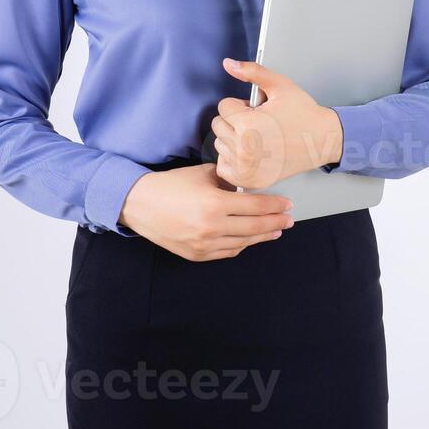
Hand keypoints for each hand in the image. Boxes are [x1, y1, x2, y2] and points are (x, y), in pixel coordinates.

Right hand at [118, 163, 293, 261]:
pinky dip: (243, 244)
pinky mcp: (197, 255)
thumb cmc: (170, 185)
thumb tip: (248, 185)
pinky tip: (251, 238)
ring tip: (275, 230)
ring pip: (244, 242)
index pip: (256, 206)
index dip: (275, 206)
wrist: (140, 205)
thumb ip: (228, 180)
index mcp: (215, 204)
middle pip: (255, 226)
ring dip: (263, 235)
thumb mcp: (203, 174)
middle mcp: (212, 227)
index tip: (288, 204)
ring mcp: (204, 244)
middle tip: (289, 219)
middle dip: (276, 222)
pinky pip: (228, 251)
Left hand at [211, 58, 343, 189]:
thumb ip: (251, 72)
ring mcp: (245, 168)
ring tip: (258, 137)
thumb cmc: (303, 113)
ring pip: (220, 145)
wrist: (322, 140)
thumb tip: (228, 64)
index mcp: (247, 125)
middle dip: (236, 120)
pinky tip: (250, 152)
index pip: (224, 107)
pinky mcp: (249, 180)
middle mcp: (243, 150)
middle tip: (260, 123)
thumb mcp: (279, 85)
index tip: (259, 110)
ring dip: (233, 138)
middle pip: (218, 125)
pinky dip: (233, 159)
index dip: (242, 105)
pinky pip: (223, 167)